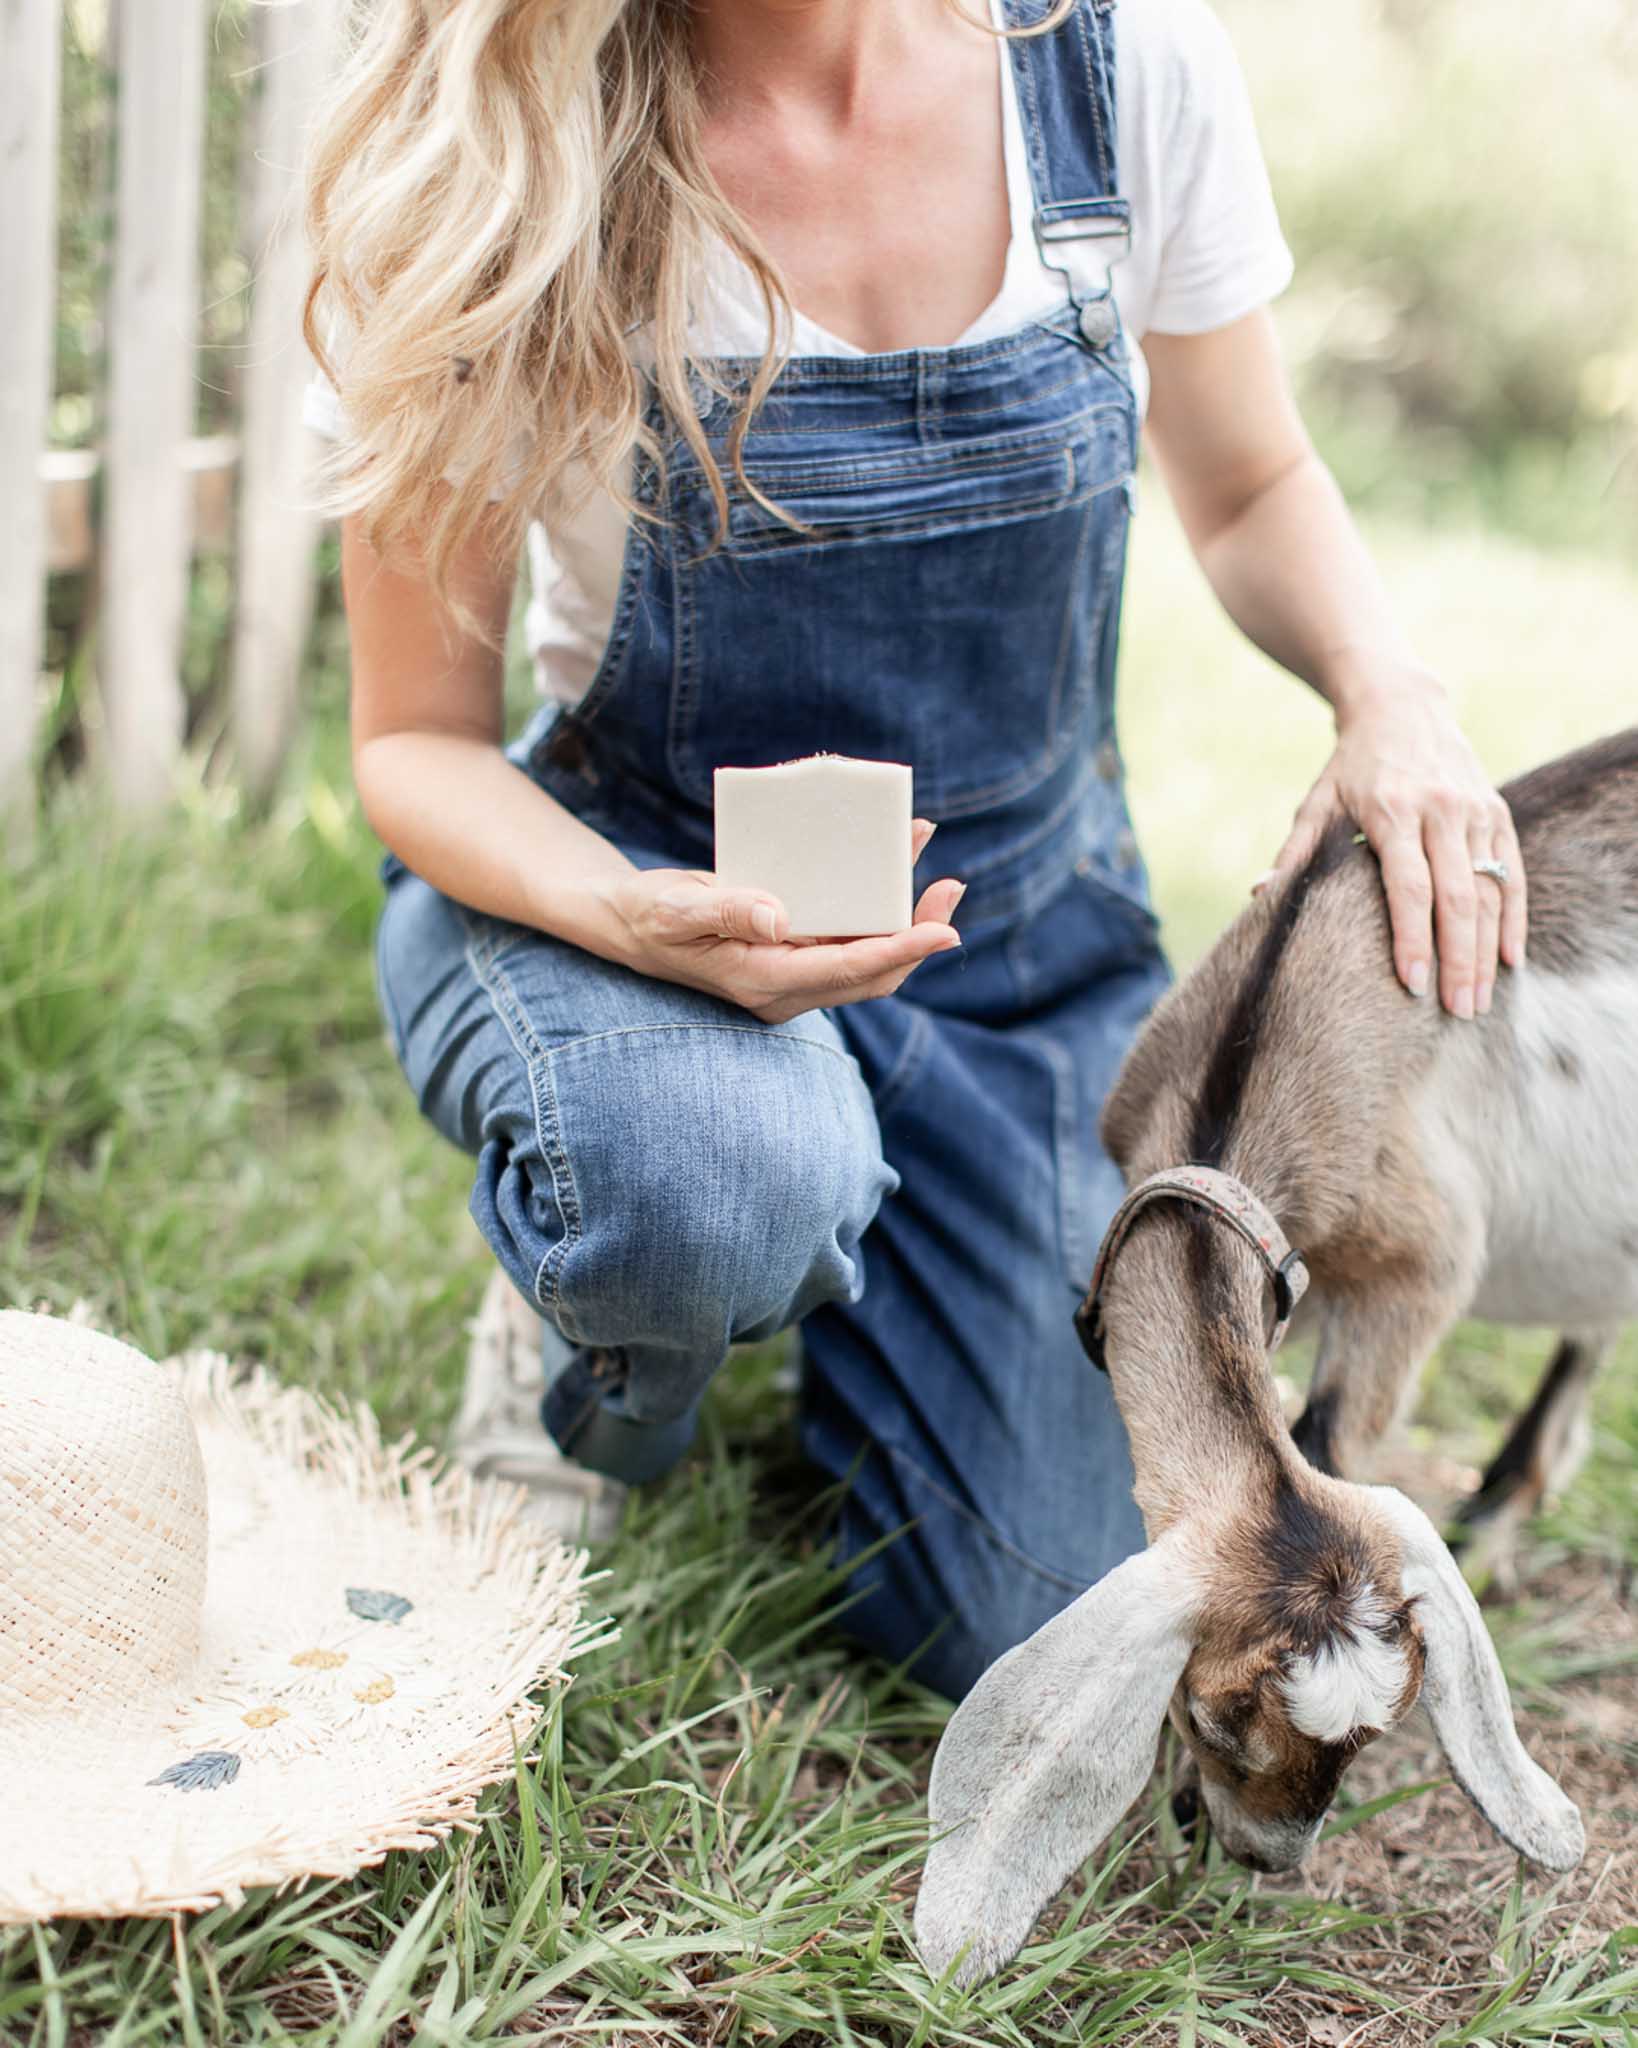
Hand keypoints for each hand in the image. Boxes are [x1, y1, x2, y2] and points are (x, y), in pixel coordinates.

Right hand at [602, 818, 963, 1023]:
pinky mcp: (793, 951)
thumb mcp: (675, 909)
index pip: (846, 971)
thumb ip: (724, 910)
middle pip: (872, 973)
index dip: (900, 951)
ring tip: (938, 873)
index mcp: (762, 982)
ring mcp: (792, 972)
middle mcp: (786, 985)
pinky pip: (847, 934)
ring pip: (866, 954)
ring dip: (906, 919)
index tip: (946, 931)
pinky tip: (892, 864)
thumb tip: (780, 917)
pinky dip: (876, 906)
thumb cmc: (648, 915)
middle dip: (919, 935)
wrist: (629, 923)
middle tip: (951, 888)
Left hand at [1260, 669, 1525, 1017]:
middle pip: (1456, 898)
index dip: (1412, 938)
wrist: (1403, 706)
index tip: (1413, 984)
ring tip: (1478, 1001)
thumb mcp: (1317, 802)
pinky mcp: (1497, 811)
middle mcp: (1441, 811)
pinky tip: (1508, 959)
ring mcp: (1475, 811)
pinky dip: (1512, 918)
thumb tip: (1259, 897)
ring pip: (1489, 890)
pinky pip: (1511, 872)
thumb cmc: (1350, 766)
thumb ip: (1295, 853)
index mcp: (1393, 812)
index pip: (1409, 886)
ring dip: (1486, 950)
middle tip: (1456, 1012)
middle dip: (1459, 959)